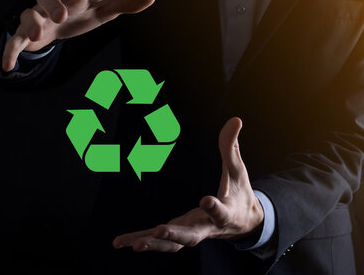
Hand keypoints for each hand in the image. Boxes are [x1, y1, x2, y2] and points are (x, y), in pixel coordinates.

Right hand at [2, 0, 155, 70]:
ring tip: (36, 36)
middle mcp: (52, 3)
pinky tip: (6, 67)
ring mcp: (36, 18)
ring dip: (30, 23)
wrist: (53, 25)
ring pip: (27, 14)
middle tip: (62, 16)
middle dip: (53, 5)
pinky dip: (9, 52)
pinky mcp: (23, 35)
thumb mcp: (102, 11)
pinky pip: (12, 41)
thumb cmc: (81, 14)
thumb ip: (124, 4)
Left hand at [112, 117, 263, 251]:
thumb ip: (232, 147)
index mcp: (226, 214)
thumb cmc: (239, 194)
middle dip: (175, 234)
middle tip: (159, 231)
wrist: (243, 224)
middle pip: (192, 236)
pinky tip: (120, 243)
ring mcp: (191, 233)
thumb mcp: (237, 170)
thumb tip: (235, 119)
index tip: (204, 199)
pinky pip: (160, 241)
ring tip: (134, 245)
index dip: (213, 207)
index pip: (220, 211)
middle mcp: (207, 228)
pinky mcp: (179, 234)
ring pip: (173, 244)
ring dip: (154, 244)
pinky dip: (141, 241)